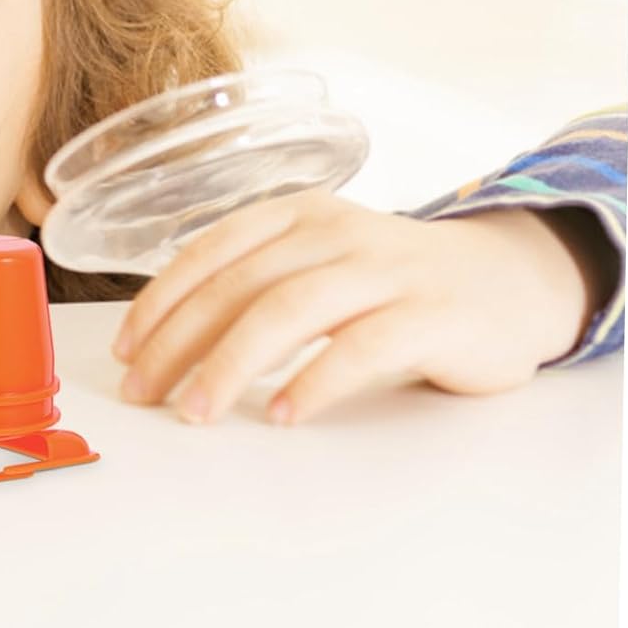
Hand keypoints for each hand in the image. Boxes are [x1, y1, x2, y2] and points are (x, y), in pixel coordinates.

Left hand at [110, 191, 595, 425]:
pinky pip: (362, 346)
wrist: (501, 281)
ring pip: (289, 310)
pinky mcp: (430, 314)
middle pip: (239, 285)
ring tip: (197, 412)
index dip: (161, 300)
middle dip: (180, 342)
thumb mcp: (314, 263)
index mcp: (295, 214)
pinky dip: (314, 380)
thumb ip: (254, 284)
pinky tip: (282, 414)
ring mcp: (384, 269)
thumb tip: (164, 338)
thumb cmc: (385, 282)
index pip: (210, 251)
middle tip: (146, 393)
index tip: (126, 350)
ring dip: (231, 365)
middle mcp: (334, 231)